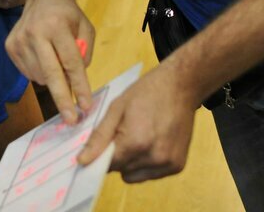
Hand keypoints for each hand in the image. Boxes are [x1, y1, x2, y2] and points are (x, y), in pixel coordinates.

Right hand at [5, 0, 94, 122]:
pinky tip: (44, 58)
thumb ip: (85, 53)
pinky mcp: (10, 47)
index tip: (86, 107)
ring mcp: (19, 40)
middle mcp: (35, 33)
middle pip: (51, 74)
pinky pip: (28, 73)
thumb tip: (75, 82)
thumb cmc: (68, 14)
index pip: (70, 62)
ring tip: (56, 62)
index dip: (79, 86)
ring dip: (52, 80)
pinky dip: (40, 74)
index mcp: (57, 26)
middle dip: (62, 99)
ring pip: (40, 77)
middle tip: (71, 120)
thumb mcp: (86, 28)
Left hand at [78, 64, 195, 181]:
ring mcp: (169, 164)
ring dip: (132, 162)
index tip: (100, 146)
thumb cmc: (146, 92)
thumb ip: (99, 137)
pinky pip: (152, 174)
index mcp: (136, 142)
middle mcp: (154, 158)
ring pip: (135, 176)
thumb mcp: (116, 108)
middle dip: (117, 156)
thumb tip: (82, 160)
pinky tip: (152, 141)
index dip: (100, 155)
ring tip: (139, 136)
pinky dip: (147, 163)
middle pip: (121, 172)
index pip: (107, 165)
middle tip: (123, 133)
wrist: (180, 86)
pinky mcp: (178, 166)